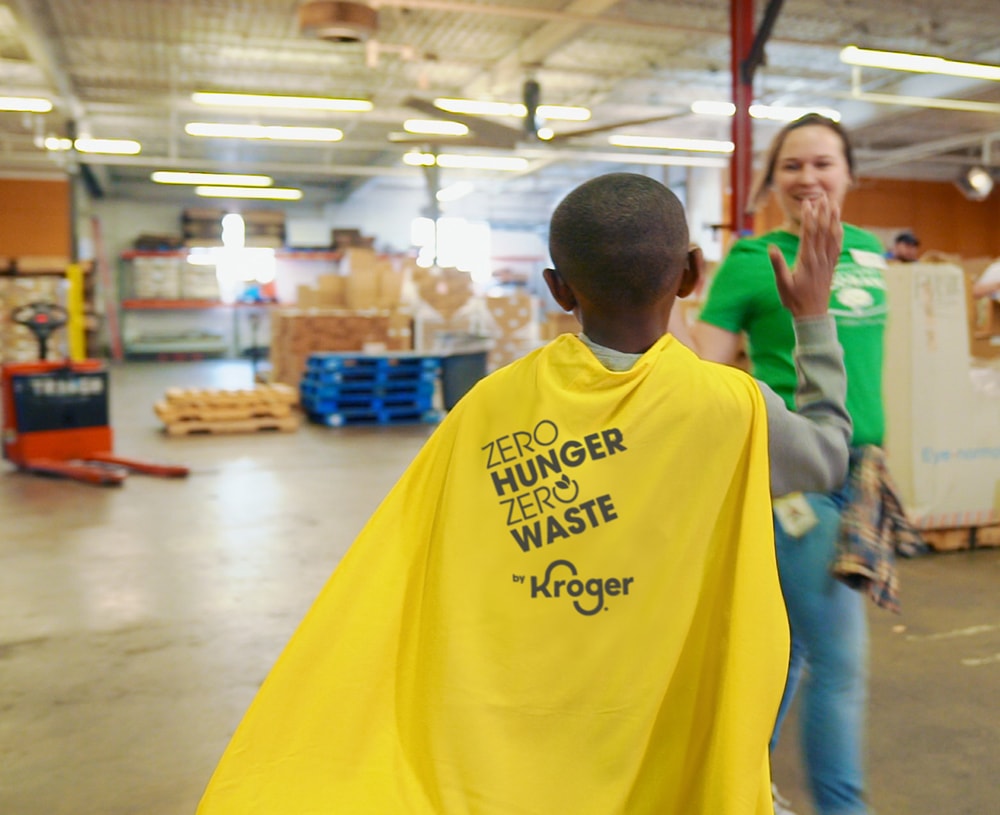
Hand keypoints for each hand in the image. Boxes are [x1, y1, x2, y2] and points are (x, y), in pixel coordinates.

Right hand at [769, 196, 842, 317]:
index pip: (809, 233)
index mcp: (806, 260)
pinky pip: (837, 247)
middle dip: (822, 212)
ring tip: (834, 204)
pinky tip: (840, 226)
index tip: (807, 202)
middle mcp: (819, 258)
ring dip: (833, 219)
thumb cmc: (794, 300)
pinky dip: (839, 234)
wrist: (812, 315)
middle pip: (822, 230)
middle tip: (822, 196)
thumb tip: (771, 248)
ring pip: (832, 236)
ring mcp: (827, 262)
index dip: (809, 216)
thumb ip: (778, 265)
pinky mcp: (831, 267)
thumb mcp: (782, 283)